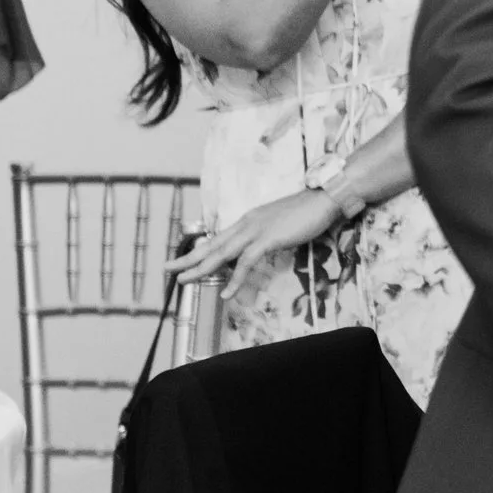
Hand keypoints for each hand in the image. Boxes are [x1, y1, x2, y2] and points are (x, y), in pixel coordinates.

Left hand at [167, 190, 338, 298]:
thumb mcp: (280, 224)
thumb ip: (266, 235)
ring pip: (221, 254)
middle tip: (168, 269)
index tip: (185, 258)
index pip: (219, 237)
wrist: (325, 199)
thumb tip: (258, 249)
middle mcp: (246, 224)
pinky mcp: (267, 239)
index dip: (200, 249)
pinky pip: (245, 263)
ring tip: (185, 281)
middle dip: (188, 258)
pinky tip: (226, 293)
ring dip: (201, 269)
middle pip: (212, 244)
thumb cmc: (307, 211)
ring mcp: (255, 231)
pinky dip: (234, 280)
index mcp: (248, 220)